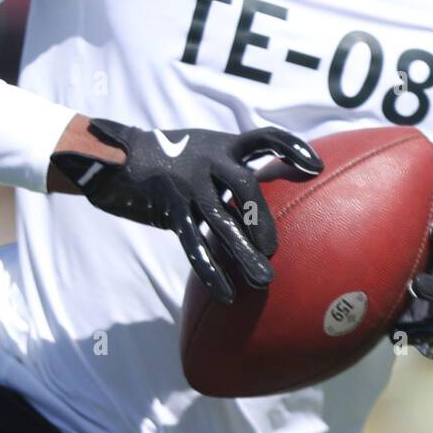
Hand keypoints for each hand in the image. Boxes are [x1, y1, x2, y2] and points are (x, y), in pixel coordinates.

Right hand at [49, 118, 322, 305]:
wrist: (117, 157)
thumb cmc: (170, 157)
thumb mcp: (204, 151)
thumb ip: (232, 170)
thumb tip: (268, 200)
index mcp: (222, 145)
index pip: (264, 138)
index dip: (291, 148)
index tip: (315, 165)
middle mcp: (207, 161)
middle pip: (243, 185)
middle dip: (261, 217)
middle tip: (275, 248)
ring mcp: (187, 185)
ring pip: (219, 221)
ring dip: (242, 253)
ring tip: (263, 279)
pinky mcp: (169, 210)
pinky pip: (193, 243)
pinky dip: (210, 271)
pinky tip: (226, 294)